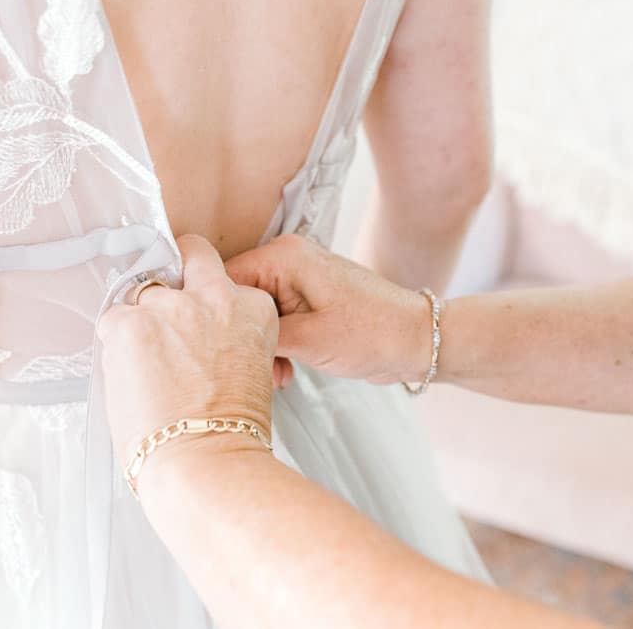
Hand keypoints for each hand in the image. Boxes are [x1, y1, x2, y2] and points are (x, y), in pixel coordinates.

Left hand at [97, 235, 278, 480]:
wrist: (206, 461)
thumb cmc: (229, 432)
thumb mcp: (250, 367)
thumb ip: (223, 336)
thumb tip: (189, 337)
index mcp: (252, 308)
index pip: (222, 281)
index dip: (205, 303)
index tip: (197, 325)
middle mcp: (214, 296)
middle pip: (190, 253)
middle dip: (175, 268)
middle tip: (164, 300)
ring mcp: (169, 306)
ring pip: (143, 292)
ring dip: (140, 321)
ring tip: (144, 365)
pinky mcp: (129, 323)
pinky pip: (111, 320)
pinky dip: (114, 346)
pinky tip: (129, 376)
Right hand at [225, 234, 433, 385]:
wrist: (417, 341)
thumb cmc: (373, 334)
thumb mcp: (308, 340)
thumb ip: (257, 334)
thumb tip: (218, 336)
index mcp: (283, 256)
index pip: (223, 279)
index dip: (216, 316)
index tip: (216, 350)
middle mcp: (286, 259)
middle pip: (237, 299)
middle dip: (242, 338)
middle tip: (254, 371)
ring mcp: (296, 279)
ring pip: (253, 315)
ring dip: (260, 348)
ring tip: (277, 377)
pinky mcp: (305, 299)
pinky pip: (273, 321)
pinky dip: (275, 347)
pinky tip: (285, 373)